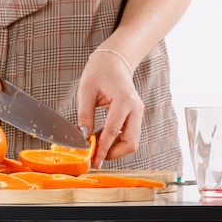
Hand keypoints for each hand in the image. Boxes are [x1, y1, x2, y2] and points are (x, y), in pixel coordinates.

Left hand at [76, 50, 143, 168]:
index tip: (93, 160)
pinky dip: (116, 141)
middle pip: (130, 143)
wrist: (114, 61)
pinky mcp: (135, 116)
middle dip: (113, 153)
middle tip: (94, 156)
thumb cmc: (100, 71)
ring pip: (131, 142)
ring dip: (114, 148)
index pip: (113, 131)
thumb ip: (85, 114)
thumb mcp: (86, 90)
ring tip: (94, 144)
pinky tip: (100, 137)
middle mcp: (136, 109)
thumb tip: (83, 136)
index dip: (103, 148)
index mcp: (125, 101)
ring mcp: (138, 113)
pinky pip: (128, 135)